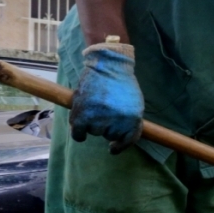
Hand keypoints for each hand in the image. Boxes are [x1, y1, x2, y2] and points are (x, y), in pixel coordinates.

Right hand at [70, 38, 143, 153]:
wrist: (109, 66)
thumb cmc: (122, 84)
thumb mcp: (135, 104)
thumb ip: (129, 121)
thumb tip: (119, 139)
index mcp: (134, 119)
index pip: (128, 140)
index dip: (120, 145)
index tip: (113, 147)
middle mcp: (118, 121)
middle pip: (109, 135)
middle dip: (107, 126)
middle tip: (106, 110)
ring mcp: (99, 118)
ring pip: (94, 132)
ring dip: (93, 124)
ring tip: (95, 107)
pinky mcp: (82, 114)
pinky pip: (78, 133)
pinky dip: (79, 134)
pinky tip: (81, 131)